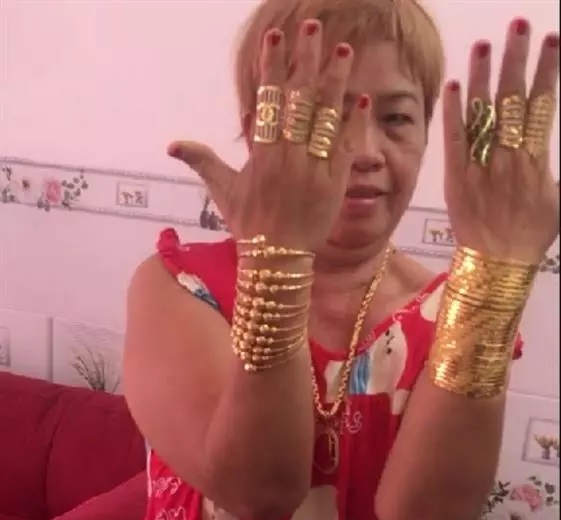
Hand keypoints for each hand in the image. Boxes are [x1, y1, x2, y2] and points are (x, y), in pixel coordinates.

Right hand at [167, 21, 368, 249]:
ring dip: (335, 80)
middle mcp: (289, 157)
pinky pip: (346, 146)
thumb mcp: (223, 191)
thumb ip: (202, 161)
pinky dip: (353, 122)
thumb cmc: (249, 225)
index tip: (275, 39)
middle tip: (312, 28)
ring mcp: (314, 169)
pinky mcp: (335, 183)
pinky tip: (360, 96)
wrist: (278, 260)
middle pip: (300, 99)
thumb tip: (173, 145)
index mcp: (262, 155)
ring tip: (344, 49)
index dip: (272, 68)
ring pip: (327, 117)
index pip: (268, 102)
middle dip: (306, 60)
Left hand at [443, 20, 558, 263]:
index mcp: (536, 159)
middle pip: (512, 97)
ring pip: (480, 112)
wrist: (497, 265)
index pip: (543, 103)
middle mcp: (508, 157)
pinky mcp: (456, 177)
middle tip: (517, 25)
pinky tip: (453, 85)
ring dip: (482, 75)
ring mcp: (481, 166)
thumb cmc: (533, 236)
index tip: (551, 39)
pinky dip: (453, 112)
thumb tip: (557, 158)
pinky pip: (454, 139)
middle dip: (516, 58)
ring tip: (483, 44)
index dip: (547, 69)